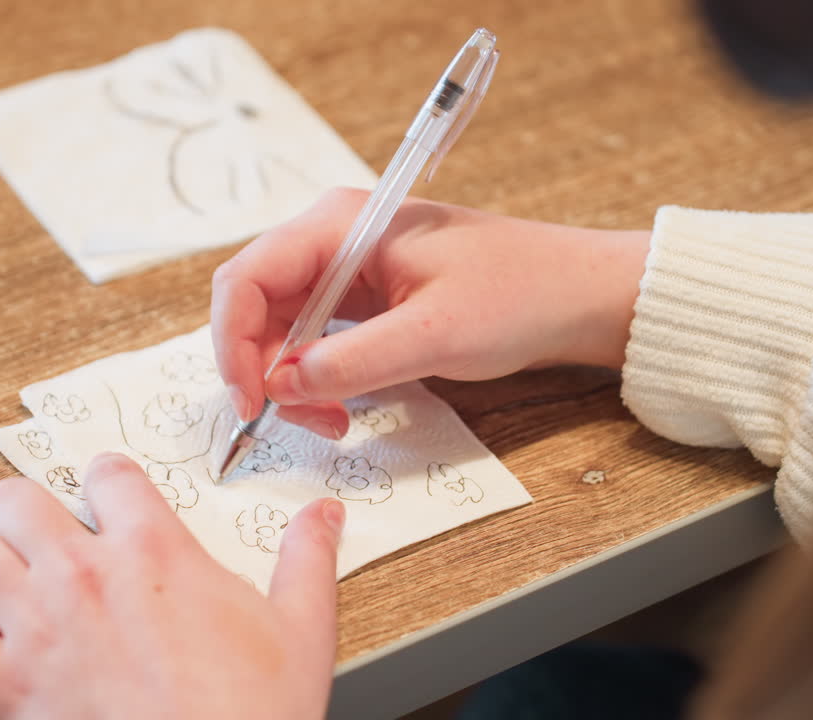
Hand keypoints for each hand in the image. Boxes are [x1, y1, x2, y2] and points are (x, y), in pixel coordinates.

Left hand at [0, 453, 345, 718]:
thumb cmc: (251, 714)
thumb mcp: (301, 628)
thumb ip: (307, 560)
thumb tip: (322, 517)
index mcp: (154, 551)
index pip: (108, 473)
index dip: (108, 478)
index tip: (111, 491)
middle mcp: (85, 576)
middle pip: (15, 498)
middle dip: (28, 508)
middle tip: (48, 530)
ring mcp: (39, 628)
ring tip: (13, 579)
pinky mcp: (7, 686)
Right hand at [211, 188, 649, 435]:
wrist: (578, 295)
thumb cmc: (520, 295)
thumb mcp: (434, 335)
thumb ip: (351, 361)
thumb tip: (280, 386)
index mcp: (341, 224)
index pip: (247, 277)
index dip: (234, 343)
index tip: (252, 402)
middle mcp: (334, 238)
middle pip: (256, 305)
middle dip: (263, 369)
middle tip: (297, 421)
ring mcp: (348, 268)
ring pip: (281, 328)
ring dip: (290, 380)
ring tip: (331, 420)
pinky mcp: (365, 297)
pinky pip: (314, 338)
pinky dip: (316, 376)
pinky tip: (341, 404)